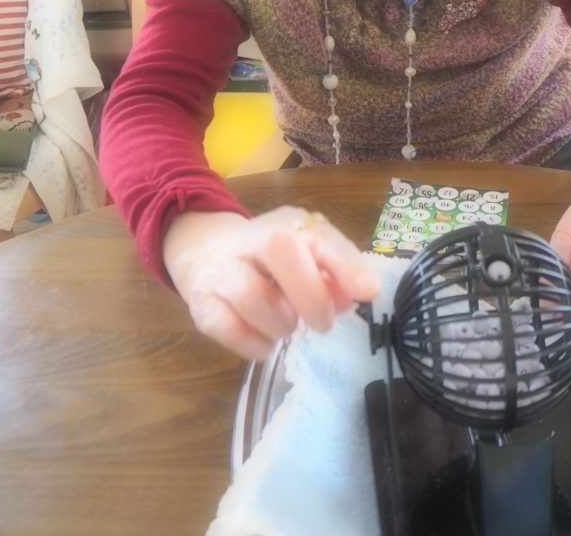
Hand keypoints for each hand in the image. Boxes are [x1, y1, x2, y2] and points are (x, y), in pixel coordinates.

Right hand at [163, 207, 380, 360]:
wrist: (206, 251)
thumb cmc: (271, 259)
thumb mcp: (306, 255)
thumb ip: (334, 274)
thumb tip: (358, 294)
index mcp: (290, 226)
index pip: (320, 236)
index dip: (346, 264)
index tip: (368, 292)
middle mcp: (254, 239)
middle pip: (280, 251)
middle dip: (310, 296)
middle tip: (321, 323)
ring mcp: (223, 268)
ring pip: (253, 295)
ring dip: (280, 323)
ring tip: (286, 326)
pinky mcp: (201, 301)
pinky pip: (229, 329)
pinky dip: (255, 344)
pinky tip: (265, 341)